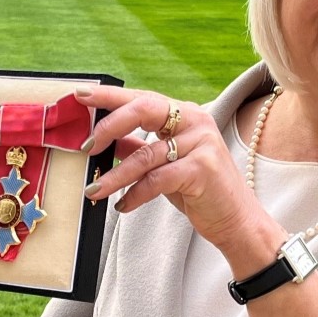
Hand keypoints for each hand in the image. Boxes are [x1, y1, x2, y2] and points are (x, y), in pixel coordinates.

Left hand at [74, 85, 284, 263]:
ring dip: (114, 176)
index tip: (80, 95)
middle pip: (143, 110)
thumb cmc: (199, 190)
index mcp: (185, 114)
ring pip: (145, 155)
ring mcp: (201, 144)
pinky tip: (123, 206)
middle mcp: (195, 121)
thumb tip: (104, 141)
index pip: (141, 98)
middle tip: (86, 146)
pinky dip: (134, 195)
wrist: (237, 220)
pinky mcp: (202, 169)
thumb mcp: (165, 164)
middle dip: (109, 126)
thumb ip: (139, 149)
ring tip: (94, 190)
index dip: (109, 96)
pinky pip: (156, 179)